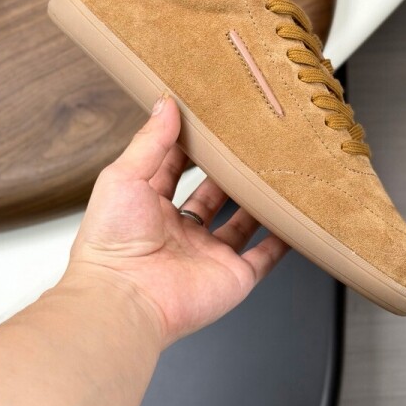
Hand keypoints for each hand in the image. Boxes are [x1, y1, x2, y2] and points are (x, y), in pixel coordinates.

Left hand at [67, 93, 288, 346]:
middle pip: (213, 195)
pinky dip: (281, 240)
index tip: (209, 123)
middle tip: (247, 145)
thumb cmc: (111, 243)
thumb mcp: (123, 177)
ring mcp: (208, 254)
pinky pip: (264, 257)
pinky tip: (293, 220)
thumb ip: (150, 141)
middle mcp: (181, 231)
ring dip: (256, 202)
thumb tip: (165, 104)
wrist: (124, 300)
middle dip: (228, 172)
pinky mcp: (232, 276)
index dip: (191, 147)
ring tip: (274, 173)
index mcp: (152, 207)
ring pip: (241, 223)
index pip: (176, 168)